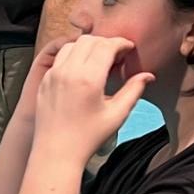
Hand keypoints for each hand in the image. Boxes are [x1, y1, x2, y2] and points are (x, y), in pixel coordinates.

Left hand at [32, 35, 152, 158]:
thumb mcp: (117, 115)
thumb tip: (148, 75)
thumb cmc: (88, 137)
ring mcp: (53, 75)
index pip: (105, 46)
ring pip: (72, 45)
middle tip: (116, 55)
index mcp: (88, 79)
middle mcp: (67, 72)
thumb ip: (133, 91)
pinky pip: (59, 58)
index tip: (129, 48)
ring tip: (99, 61)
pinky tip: (83, 70)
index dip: (120, 43)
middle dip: (105, 42)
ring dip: (88, 46)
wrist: (56, 152)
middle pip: (89, 40)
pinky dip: (73, 56)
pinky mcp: (44, 81)